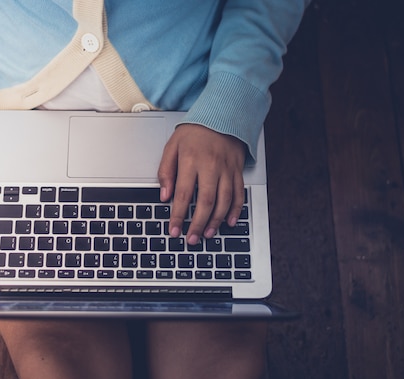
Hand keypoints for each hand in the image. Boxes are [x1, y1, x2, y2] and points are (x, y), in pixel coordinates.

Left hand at [158, 124, 245, 244]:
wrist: (222, 114)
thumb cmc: (194, 131)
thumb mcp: (172, 146)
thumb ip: (166, 171)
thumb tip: (164, 196)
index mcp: (191, 160)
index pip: (184, 194)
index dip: (178, 215)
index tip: (174, 230)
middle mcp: (211, 166)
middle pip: (206, 201)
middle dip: (198, 224)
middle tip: (191, 239)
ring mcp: (227, 169)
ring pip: (224, 200)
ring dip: (216, 221)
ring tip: (207, 234)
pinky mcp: (238, 170)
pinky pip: (239, 193)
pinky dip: (235, 210)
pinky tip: (229, 222)